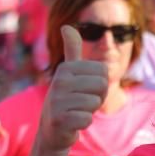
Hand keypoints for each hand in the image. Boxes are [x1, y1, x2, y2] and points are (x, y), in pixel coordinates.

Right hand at [39, 25, 107, 150]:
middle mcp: (59, 81)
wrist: (51, 129)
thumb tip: (66, 26)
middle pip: (102, 85)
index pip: (103, 71)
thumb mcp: (69, 72)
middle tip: (81, 103)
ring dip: (89, 112)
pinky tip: (72, 123)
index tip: (85, 90)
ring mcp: (58, 101)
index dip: (100, 84)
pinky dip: (83, 123)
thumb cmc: (67, 98)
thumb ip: (72, 50)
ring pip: (95, 103)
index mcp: (66, 68)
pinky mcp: (60, 120)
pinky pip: (87, 119)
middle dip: (97, 98)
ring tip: (75, 112)